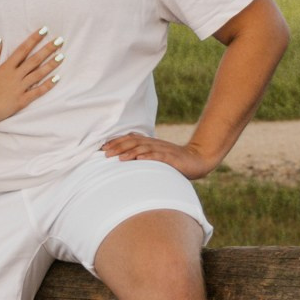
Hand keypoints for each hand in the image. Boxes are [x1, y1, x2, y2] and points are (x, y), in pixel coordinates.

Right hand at [0, 30, 63, 125]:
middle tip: (60, 40)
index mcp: (6, 68)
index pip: (23, 49)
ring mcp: (20, 88)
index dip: (34, 39)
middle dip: (48, 49)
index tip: (44, 30)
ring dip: (51, 65)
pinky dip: (47, 85)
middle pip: (35, 60)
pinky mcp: (22, 101)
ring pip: (39, 74)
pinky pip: (37, 92)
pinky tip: (57, 78)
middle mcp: (15, 76)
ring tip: (62, 56)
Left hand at [100, 133, 215, 178]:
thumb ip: (143, 153)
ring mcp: (163, 150)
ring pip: (144, 148)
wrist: (197, 159)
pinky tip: (140, 159)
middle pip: (133, 142)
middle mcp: (154, 144)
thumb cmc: (174, 160)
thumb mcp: (156, 155)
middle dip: (118, 147)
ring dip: (130, 152)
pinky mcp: (171, 158)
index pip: (130, 139)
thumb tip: (125, 157)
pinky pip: (158, 156)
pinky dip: (148, 157)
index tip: (102, 148)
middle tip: (105, 153)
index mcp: (149, 143)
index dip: (116, 142)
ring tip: (119, 158)